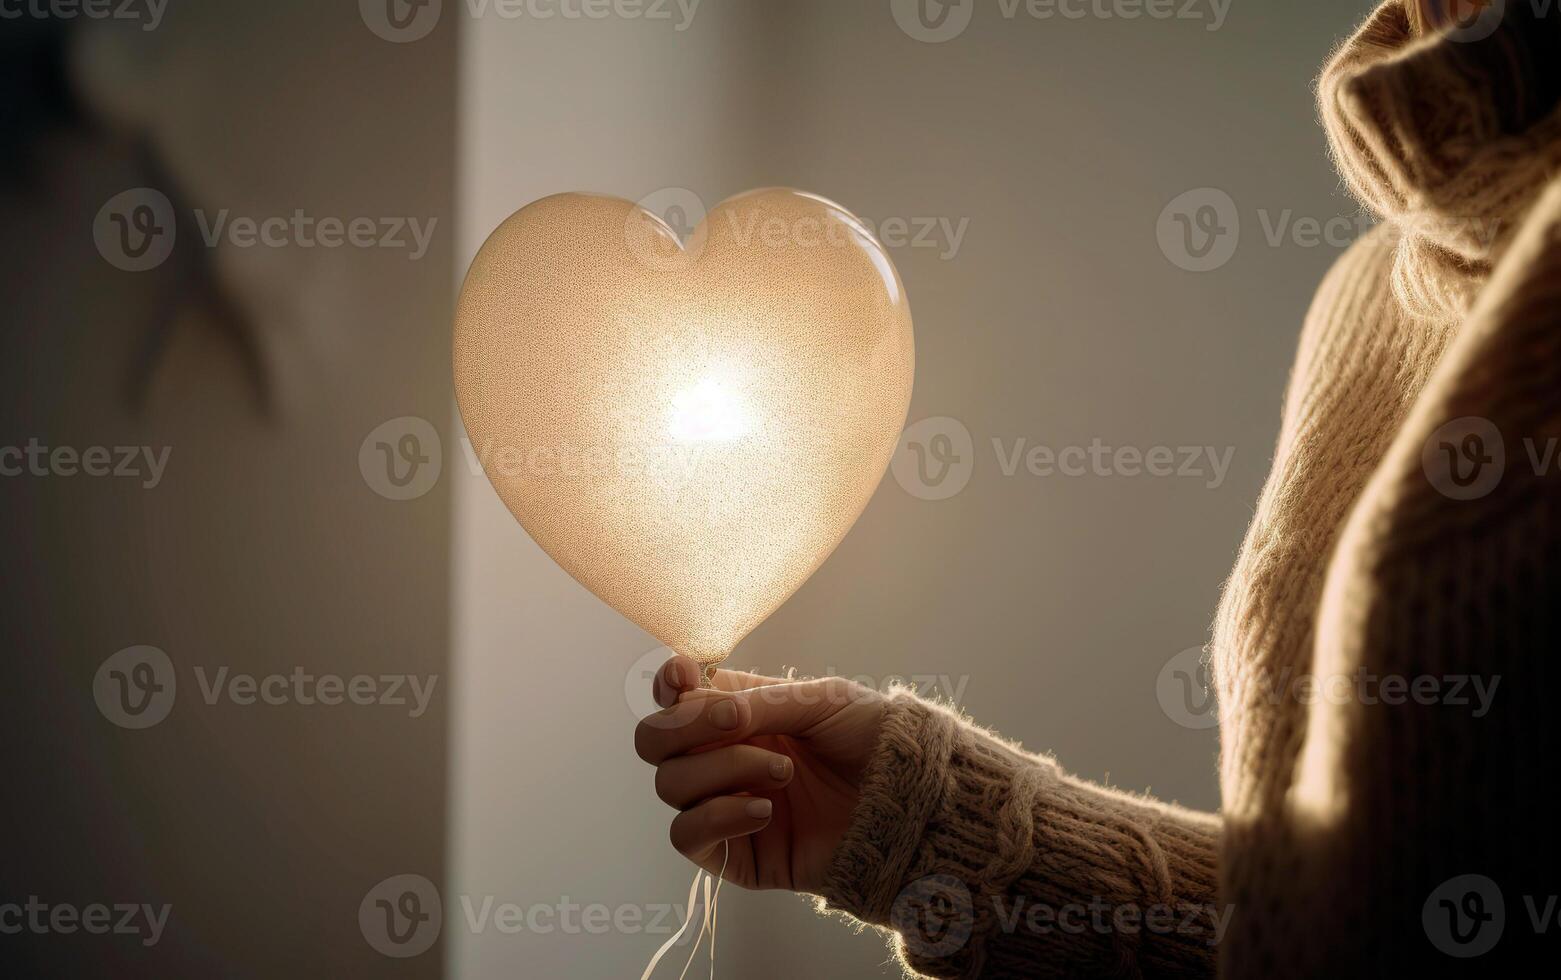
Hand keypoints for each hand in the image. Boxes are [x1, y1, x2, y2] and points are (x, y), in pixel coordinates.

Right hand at [634, 655, 885, 892]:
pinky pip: (686, 835)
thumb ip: (758, 701)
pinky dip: (717, 816)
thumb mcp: (820, 700)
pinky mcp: (733, 855)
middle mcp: (722, 757)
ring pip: (668, 784)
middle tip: (736, 722)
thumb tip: (696, 703)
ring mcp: (723, 805)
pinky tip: (765, 810)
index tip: (682, 676)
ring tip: (784, 772)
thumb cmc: (872, 742)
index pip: (675, 697)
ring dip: (723, 768)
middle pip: (653, 741)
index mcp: (738, 713)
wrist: (909, 803)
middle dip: (683, 727)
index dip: (667, 684)